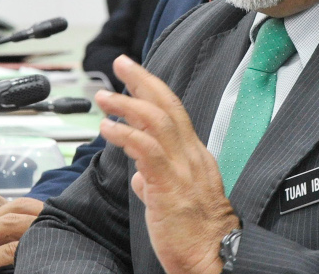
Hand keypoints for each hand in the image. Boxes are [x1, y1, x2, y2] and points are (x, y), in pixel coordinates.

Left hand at [97, 55, 239, 273]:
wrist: (214, 259)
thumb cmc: (194, 235)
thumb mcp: (174, 199)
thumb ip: (155, 180)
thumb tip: (138, 174)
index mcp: (194, 156)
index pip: (173, 112)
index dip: (152, 90)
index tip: (133, 75)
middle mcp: (192, 155)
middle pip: (167, 105)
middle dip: (142, 80)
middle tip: (121, 63)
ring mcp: (183, 169)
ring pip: (156, 121)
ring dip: (126, 104)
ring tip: (103, 97)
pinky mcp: (170, 185)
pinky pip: (147, 150)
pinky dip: (125, 134)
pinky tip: (108, 129)